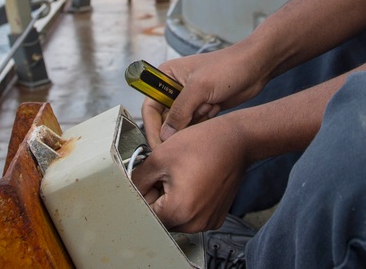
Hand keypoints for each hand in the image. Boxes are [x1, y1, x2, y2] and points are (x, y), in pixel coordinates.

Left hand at [132, 117, 247, 232]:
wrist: (236, 140)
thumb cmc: (203, 144)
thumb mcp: (160, 156)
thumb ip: (138, 179)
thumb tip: (129, 189)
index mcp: (179, 212)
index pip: (146, 213)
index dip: (144, 193)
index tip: (151, 179)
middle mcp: (195, 224)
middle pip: (162, 217)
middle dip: (159, 197)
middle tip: (167, 173)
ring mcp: (207, 222)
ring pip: (178, 216)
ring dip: (173, 199)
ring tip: (182, 175)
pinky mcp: (216, 217)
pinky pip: (193, 214)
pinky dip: (189, 201)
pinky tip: (194, 180)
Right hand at [141, 43, 271, 147]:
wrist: (255, 67)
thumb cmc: (228, 67)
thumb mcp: (200, 88)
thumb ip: (179, 111)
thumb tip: (164, 135)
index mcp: (166, 75)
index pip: (149, 107)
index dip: (152, 128)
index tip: (158, 146)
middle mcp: (173, 87)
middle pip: (164, 119)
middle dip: (180, 124)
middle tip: (195, 124)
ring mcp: (188, 98)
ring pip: (180, 124)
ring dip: (196, 121)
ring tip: (210, 104)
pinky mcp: (201, 107)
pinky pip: (194, 125)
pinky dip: (204, 121)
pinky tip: (216, 106)